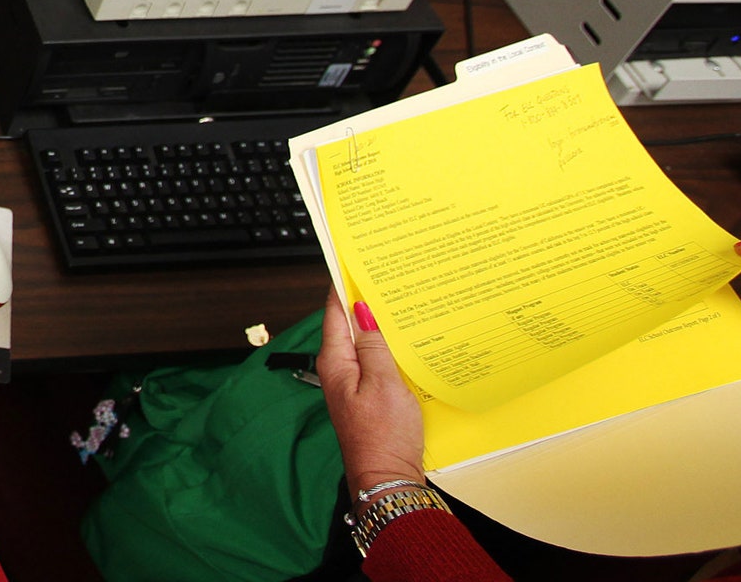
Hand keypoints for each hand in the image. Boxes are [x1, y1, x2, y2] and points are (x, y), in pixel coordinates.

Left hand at [317, 290, 426, 493]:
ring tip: (400, 301)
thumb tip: (361, 308)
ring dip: (379, 324)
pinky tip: (405, 341)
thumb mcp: (384, 383)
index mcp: (336, 362)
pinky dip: (388, 347)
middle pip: (349, 324)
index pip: (335, 311)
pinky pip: (376, 361)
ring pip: (365, 342)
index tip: (354, 260)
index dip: (344, 285)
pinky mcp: (370, 396)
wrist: (388, 479)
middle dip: (365, 301)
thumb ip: (373, 345)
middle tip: (387, 276)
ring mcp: (354, 383)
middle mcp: (340, 370)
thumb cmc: (384, 437)